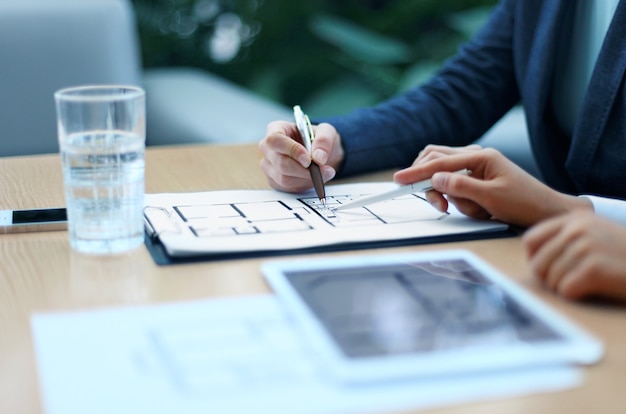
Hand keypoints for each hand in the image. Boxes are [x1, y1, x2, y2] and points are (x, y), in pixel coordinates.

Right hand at [258, 121, 343, 191]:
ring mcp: (269, 166)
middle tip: (323, 169)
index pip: (275, 140)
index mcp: (275, 129)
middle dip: (304, 170)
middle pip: (281, 163)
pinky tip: (313, 178)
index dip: (292, 150)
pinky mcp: (274, 181)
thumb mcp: (326, 132)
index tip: (308, 159)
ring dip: (307, 179)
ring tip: (323, 173)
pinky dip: (304, 185)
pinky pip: (288, 188)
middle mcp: (268, 148)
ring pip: (284, 179)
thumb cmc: (317, 138)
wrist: (317, 153)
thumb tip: (319, 158)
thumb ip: (324, 141)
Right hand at [393, 148, 591, 226]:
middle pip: (436, 162)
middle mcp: (476, 157)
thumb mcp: (491, 198)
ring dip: (455, 198)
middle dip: (434, 185)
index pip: (439, 162)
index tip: (399, 180)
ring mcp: (476, 168)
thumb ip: (461, 186)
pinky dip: (462, 202)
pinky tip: (482, 210)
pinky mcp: (476, 180)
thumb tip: (435, 178)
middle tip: (441, 204)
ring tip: (478, 210)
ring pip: (445, 178)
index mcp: (481, 156)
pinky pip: (457, 188)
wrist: (548, 212)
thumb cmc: (525, 203)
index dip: (417, 172)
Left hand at [523, 212, 625, 300]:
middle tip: (571, 282)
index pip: (531, 240)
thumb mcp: (595, 235)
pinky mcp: (594, 268)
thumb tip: (531, 258)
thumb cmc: (625, 257)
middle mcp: (577, 229)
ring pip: (550, 279)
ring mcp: (585, 246)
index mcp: (574, 219)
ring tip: (588, 284)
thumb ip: (565, 238)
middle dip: (549, 279)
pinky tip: (594, 290)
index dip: (534, 259)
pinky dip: (576, 296)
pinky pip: (565, 290)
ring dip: (565, 289)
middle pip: (537, 263)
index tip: (548, 269)